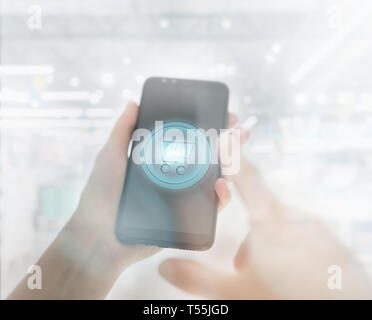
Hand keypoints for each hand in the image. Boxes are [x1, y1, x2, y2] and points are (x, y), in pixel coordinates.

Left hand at [69, 101, 232, 269]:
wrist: (100, 236)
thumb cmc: (100, 195)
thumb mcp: (110, 156)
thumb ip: (123, 130)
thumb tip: (133, 103)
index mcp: (159, 160)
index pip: (188, 139)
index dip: (207, 127)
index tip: (221, 114)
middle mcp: (174, 176)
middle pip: (207, 157)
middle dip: (228, 143)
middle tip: (239, 131)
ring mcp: (182, 197)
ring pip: (214, 179)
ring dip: (231, 165)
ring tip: (235, 151)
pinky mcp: (186, 218)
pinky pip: (210, 206)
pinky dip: (222, 196)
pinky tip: (221, 184)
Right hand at [159, 156, 371, 298]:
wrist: (341, 311)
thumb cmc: (289, 299)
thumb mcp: (235, 292)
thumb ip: (197, 277)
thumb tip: (166, 267)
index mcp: (268, 223)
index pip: (246, 178)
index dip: (233, 156)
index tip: (226, 137)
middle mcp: (295, 220)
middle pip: (263, 214)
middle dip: (251, 236)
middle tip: (247, 267)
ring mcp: (319, 231)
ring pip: (285, 228)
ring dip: (272, 246)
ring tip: (272, 275)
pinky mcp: (335, 244)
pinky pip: (308, 237)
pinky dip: (296, 251)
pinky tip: (296, 274)